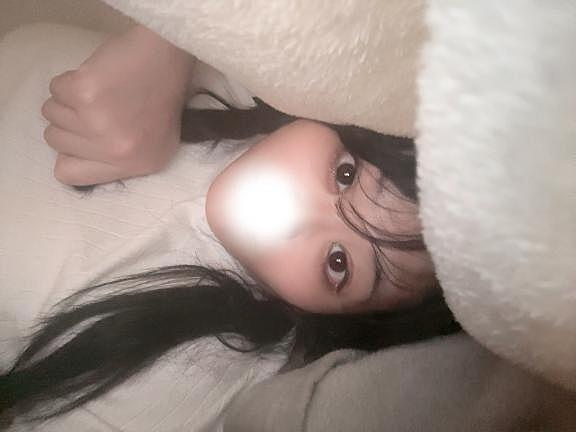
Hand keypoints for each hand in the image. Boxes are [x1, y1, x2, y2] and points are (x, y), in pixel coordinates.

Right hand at [41, 25, 195, 185]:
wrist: (166, 57)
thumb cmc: (162, 98)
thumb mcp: (156, 145)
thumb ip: (118, 160)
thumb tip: (79, 158)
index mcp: (132, 165)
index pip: (68, 174)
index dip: (68, 155)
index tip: (81, 141)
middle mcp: (113, 150)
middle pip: (56, 141)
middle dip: (71, 123)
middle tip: (100, 108)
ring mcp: (95, 123)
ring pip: (51, 114)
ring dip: (69, 101)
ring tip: (100, 93)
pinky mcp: (83, 94)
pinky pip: (55, 90)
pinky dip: (69, 81)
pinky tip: (96, 79)